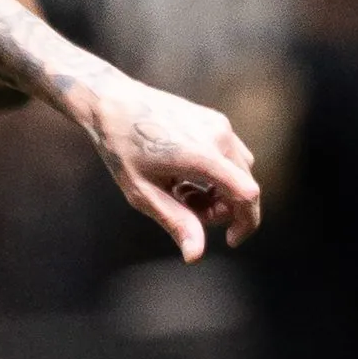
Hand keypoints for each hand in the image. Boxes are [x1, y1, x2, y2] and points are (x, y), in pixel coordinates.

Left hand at [78, 74, 260, 261]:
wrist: (111, 102)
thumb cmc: (121, 148)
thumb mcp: (142, 192)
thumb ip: (175, 222)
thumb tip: (196, 256)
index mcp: (200, 155)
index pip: (247, 194)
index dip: (246, 223)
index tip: (229, 240)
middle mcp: (217, 136)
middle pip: (245, 187)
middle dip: (222, 209)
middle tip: (185, 207)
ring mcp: (219, 124)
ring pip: (241, 172)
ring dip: (220, 191)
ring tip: (181, 190)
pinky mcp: (215, 119)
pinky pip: (231, 155)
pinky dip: (218, 173)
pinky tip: (185, 174)